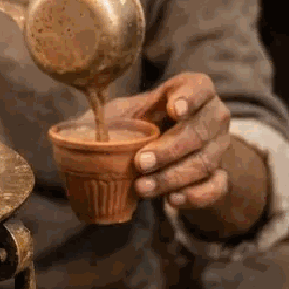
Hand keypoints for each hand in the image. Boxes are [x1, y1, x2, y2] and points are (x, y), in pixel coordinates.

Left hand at [92, 73, 232, 210]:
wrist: (157, 156)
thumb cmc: (134, 127)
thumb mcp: (118, 117)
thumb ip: (102, 119)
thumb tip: (69, 133)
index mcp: (188, 92)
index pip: (200, 86)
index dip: (190, 97)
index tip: (174, 109)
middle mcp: (211, 117)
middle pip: (201, 130)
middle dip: (170, 149)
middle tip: (140, 163)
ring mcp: (218, 147)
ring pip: (205, 161)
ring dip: (173, 177)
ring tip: (142, 188)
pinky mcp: (218, 174)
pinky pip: (217, 186)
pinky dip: (195, 195)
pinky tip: (172, 201)